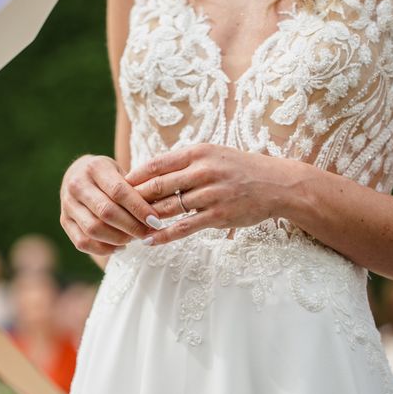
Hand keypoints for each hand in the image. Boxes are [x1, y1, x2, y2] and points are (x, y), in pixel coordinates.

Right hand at [60, 155, 161, 255]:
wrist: (78, 173)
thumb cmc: (109, 174)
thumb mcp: (121, 171)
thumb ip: (135, 188)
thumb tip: (156, 214)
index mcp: (94, 167)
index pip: (119, 192)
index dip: (139, 209)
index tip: (156, 221)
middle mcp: (76, 184)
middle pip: (106, 212)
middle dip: (131, 226)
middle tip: (148, 233)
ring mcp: (67, 204)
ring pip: (93, 229)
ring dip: (118, 238)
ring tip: (135, 238)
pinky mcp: (63, 221)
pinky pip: (82, 242)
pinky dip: (103, 249)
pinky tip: (120, 247)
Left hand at [126, 144, 298, 244]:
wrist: (278, 184)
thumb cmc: (240, 168)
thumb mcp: (213, 154)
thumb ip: (184, 162)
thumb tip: (151, 172)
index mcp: (198, 152)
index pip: (156, 164)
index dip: (134, 176)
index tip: (117, 186)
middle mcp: (203, 171)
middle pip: (158, 186)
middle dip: (134, 199)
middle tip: (115, 209)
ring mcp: (211, 194)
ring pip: (168, 208)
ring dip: (145, 219)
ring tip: (127, 227)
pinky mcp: (219, 215)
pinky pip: (185, 227)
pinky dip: (164, 235)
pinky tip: (149, 240)